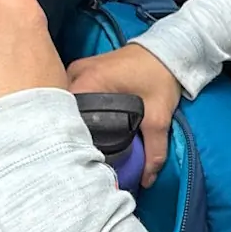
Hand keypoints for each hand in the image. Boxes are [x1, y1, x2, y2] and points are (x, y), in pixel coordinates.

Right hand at [67, 43, 181, 186]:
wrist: (168, 51)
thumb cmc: (161, 77)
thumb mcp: (159, 116)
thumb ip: (154, 150)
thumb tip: (146, 180)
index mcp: (88, 80)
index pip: (65, 113)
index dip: (69, 136)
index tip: (75, 155)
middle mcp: (76, 73)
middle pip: (62, 109)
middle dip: (69, 131)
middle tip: (77, 154)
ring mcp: (77, 70)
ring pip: (66, 103)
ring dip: (72, 121)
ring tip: (78, 144)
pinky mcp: (83, 71)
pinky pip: (73, 96)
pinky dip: (77, 110)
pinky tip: (83, 128)